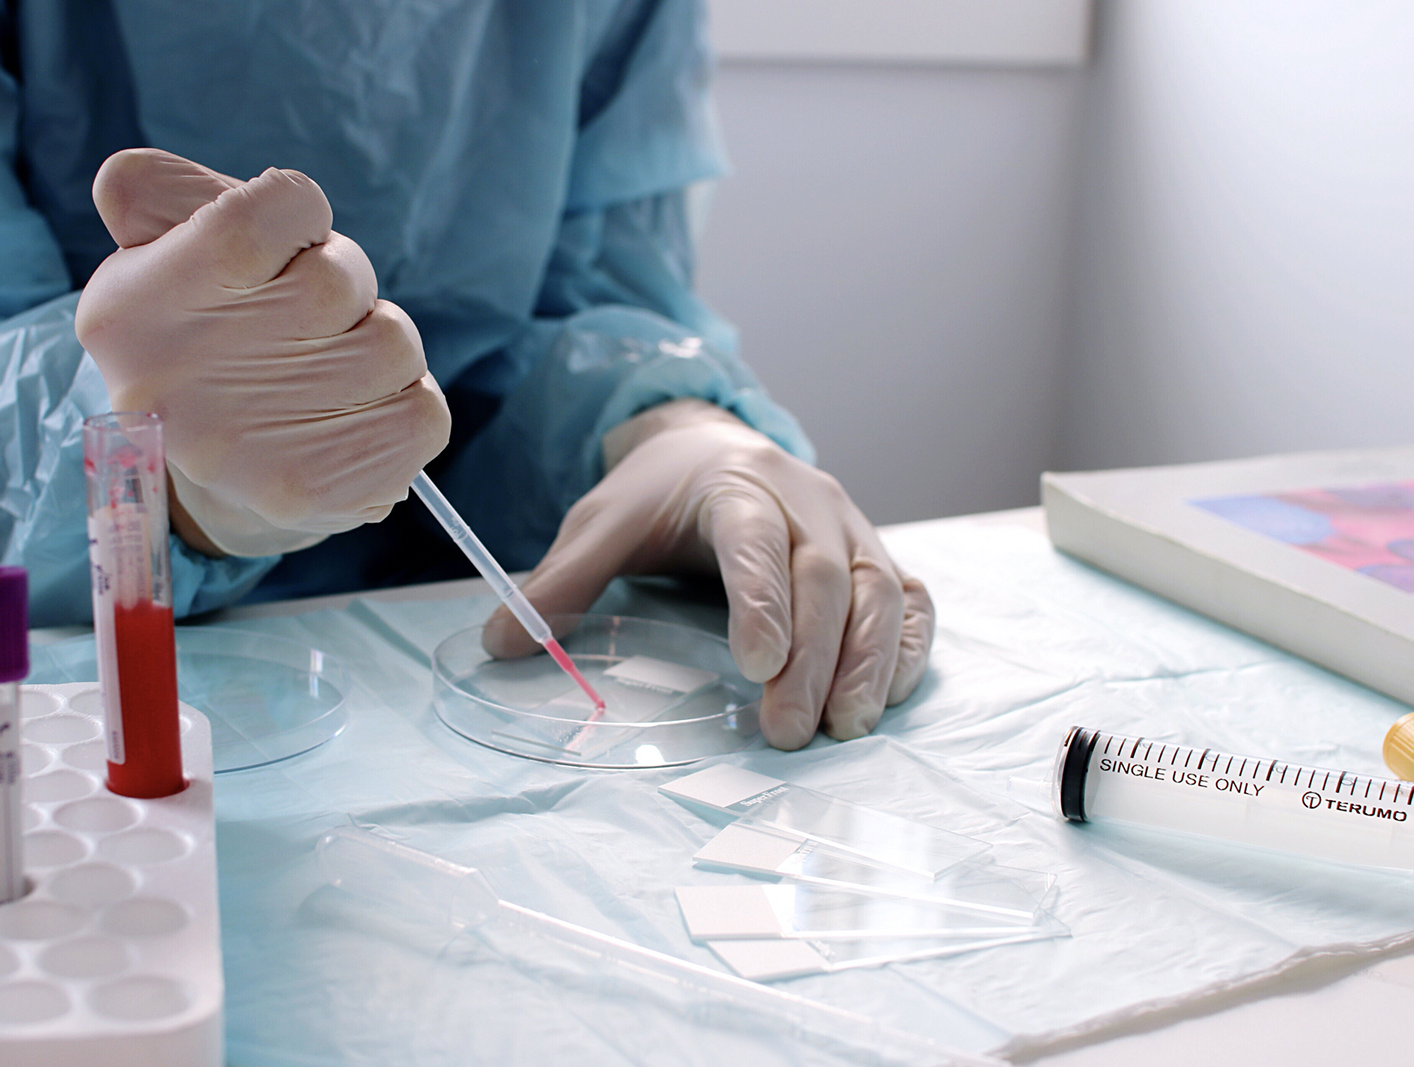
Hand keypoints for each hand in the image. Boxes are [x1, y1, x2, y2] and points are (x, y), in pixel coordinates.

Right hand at [75, 149, 450, 556]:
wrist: (209, 479)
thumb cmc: (200, 335)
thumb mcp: (156, 250)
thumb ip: (166, 189)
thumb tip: (249, 191)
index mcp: (129, 309)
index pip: (252, 220)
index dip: (297, 215)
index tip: (286, 243)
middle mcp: (175, 384)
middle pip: (336, 280)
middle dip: (346, 282)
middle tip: (312, 314)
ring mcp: (245, 449)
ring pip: (391, 345)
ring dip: (381, 342)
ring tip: (336, 365)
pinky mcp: (316, 491)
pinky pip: (424, 415)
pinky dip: (411, 402)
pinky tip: (363, 411)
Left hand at [485, 400, 933, 749]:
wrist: (714, 447)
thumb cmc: (659, 495)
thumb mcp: (602, 523)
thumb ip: (560, 582)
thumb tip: (501, 645)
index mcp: (737, 487)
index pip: (757, 543)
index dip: (761, 602)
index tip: (754, 665)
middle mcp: (809, 503)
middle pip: (826, 580)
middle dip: (813, 660)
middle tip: (786, 733)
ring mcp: (853, 529)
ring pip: (881, 592)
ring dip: (869, 664)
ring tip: (845, 729)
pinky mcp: (878, 557)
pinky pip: (912, 602)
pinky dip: (908, 650)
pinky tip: (887, 698)